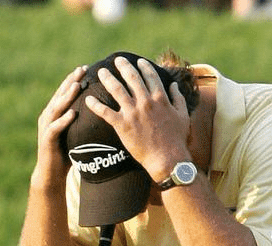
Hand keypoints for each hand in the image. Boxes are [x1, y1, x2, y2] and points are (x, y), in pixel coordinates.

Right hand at [33, 65, 87, 185]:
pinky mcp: (47, 140)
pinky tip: (73, 113)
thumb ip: (85, 121)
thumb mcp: (77, 133)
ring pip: (57, 108)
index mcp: (56, 113)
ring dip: (66, 96)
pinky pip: (56, 128)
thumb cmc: (66, 153)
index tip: (85, 68)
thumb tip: (105, 112)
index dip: (74, 79)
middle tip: (81, 70)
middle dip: (71, 81)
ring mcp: (47, 127)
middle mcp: (49, 116)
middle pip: (60, 94)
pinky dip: (64, 120)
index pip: (65, 92)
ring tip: (76, 86)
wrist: (51, 173)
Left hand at [84, 56, 191, 182]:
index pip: (150, 76)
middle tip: (116, 60)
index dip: (143, 67)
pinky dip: (95, 105)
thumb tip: (174, 85)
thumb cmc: (177, 139)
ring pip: (116, 90)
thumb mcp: (183, 116)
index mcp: (160, 98)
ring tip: (101, 72)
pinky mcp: (122, 125)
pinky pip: (105, 112)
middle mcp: (145, 102)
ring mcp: (133, 113)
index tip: (138, 61)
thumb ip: (179, 98)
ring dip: (107, 78)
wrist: (167, 159)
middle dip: (123, 66)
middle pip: (131, 78)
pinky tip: (88, 99)